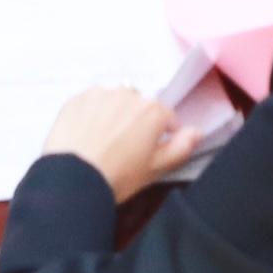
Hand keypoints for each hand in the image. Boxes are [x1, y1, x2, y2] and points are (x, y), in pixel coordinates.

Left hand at [38, 86, 204, 200]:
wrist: (74, 178)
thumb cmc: (119, 176)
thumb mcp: (157, 168)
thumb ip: (182, 147)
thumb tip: (198, 131)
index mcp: (152, 110)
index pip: (167, 117)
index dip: (163, 135)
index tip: (151, 151)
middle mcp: (128, 93)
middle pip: (139, 106)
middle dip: (136, 122)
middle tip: (125, 148)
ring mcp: (100, 93)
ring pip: (114, 101)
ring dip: (113, 115)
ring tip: (104, 142)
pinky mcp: (76, 98)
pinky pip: (90, 103)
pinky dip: (91, 115)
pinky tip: (85, 135)